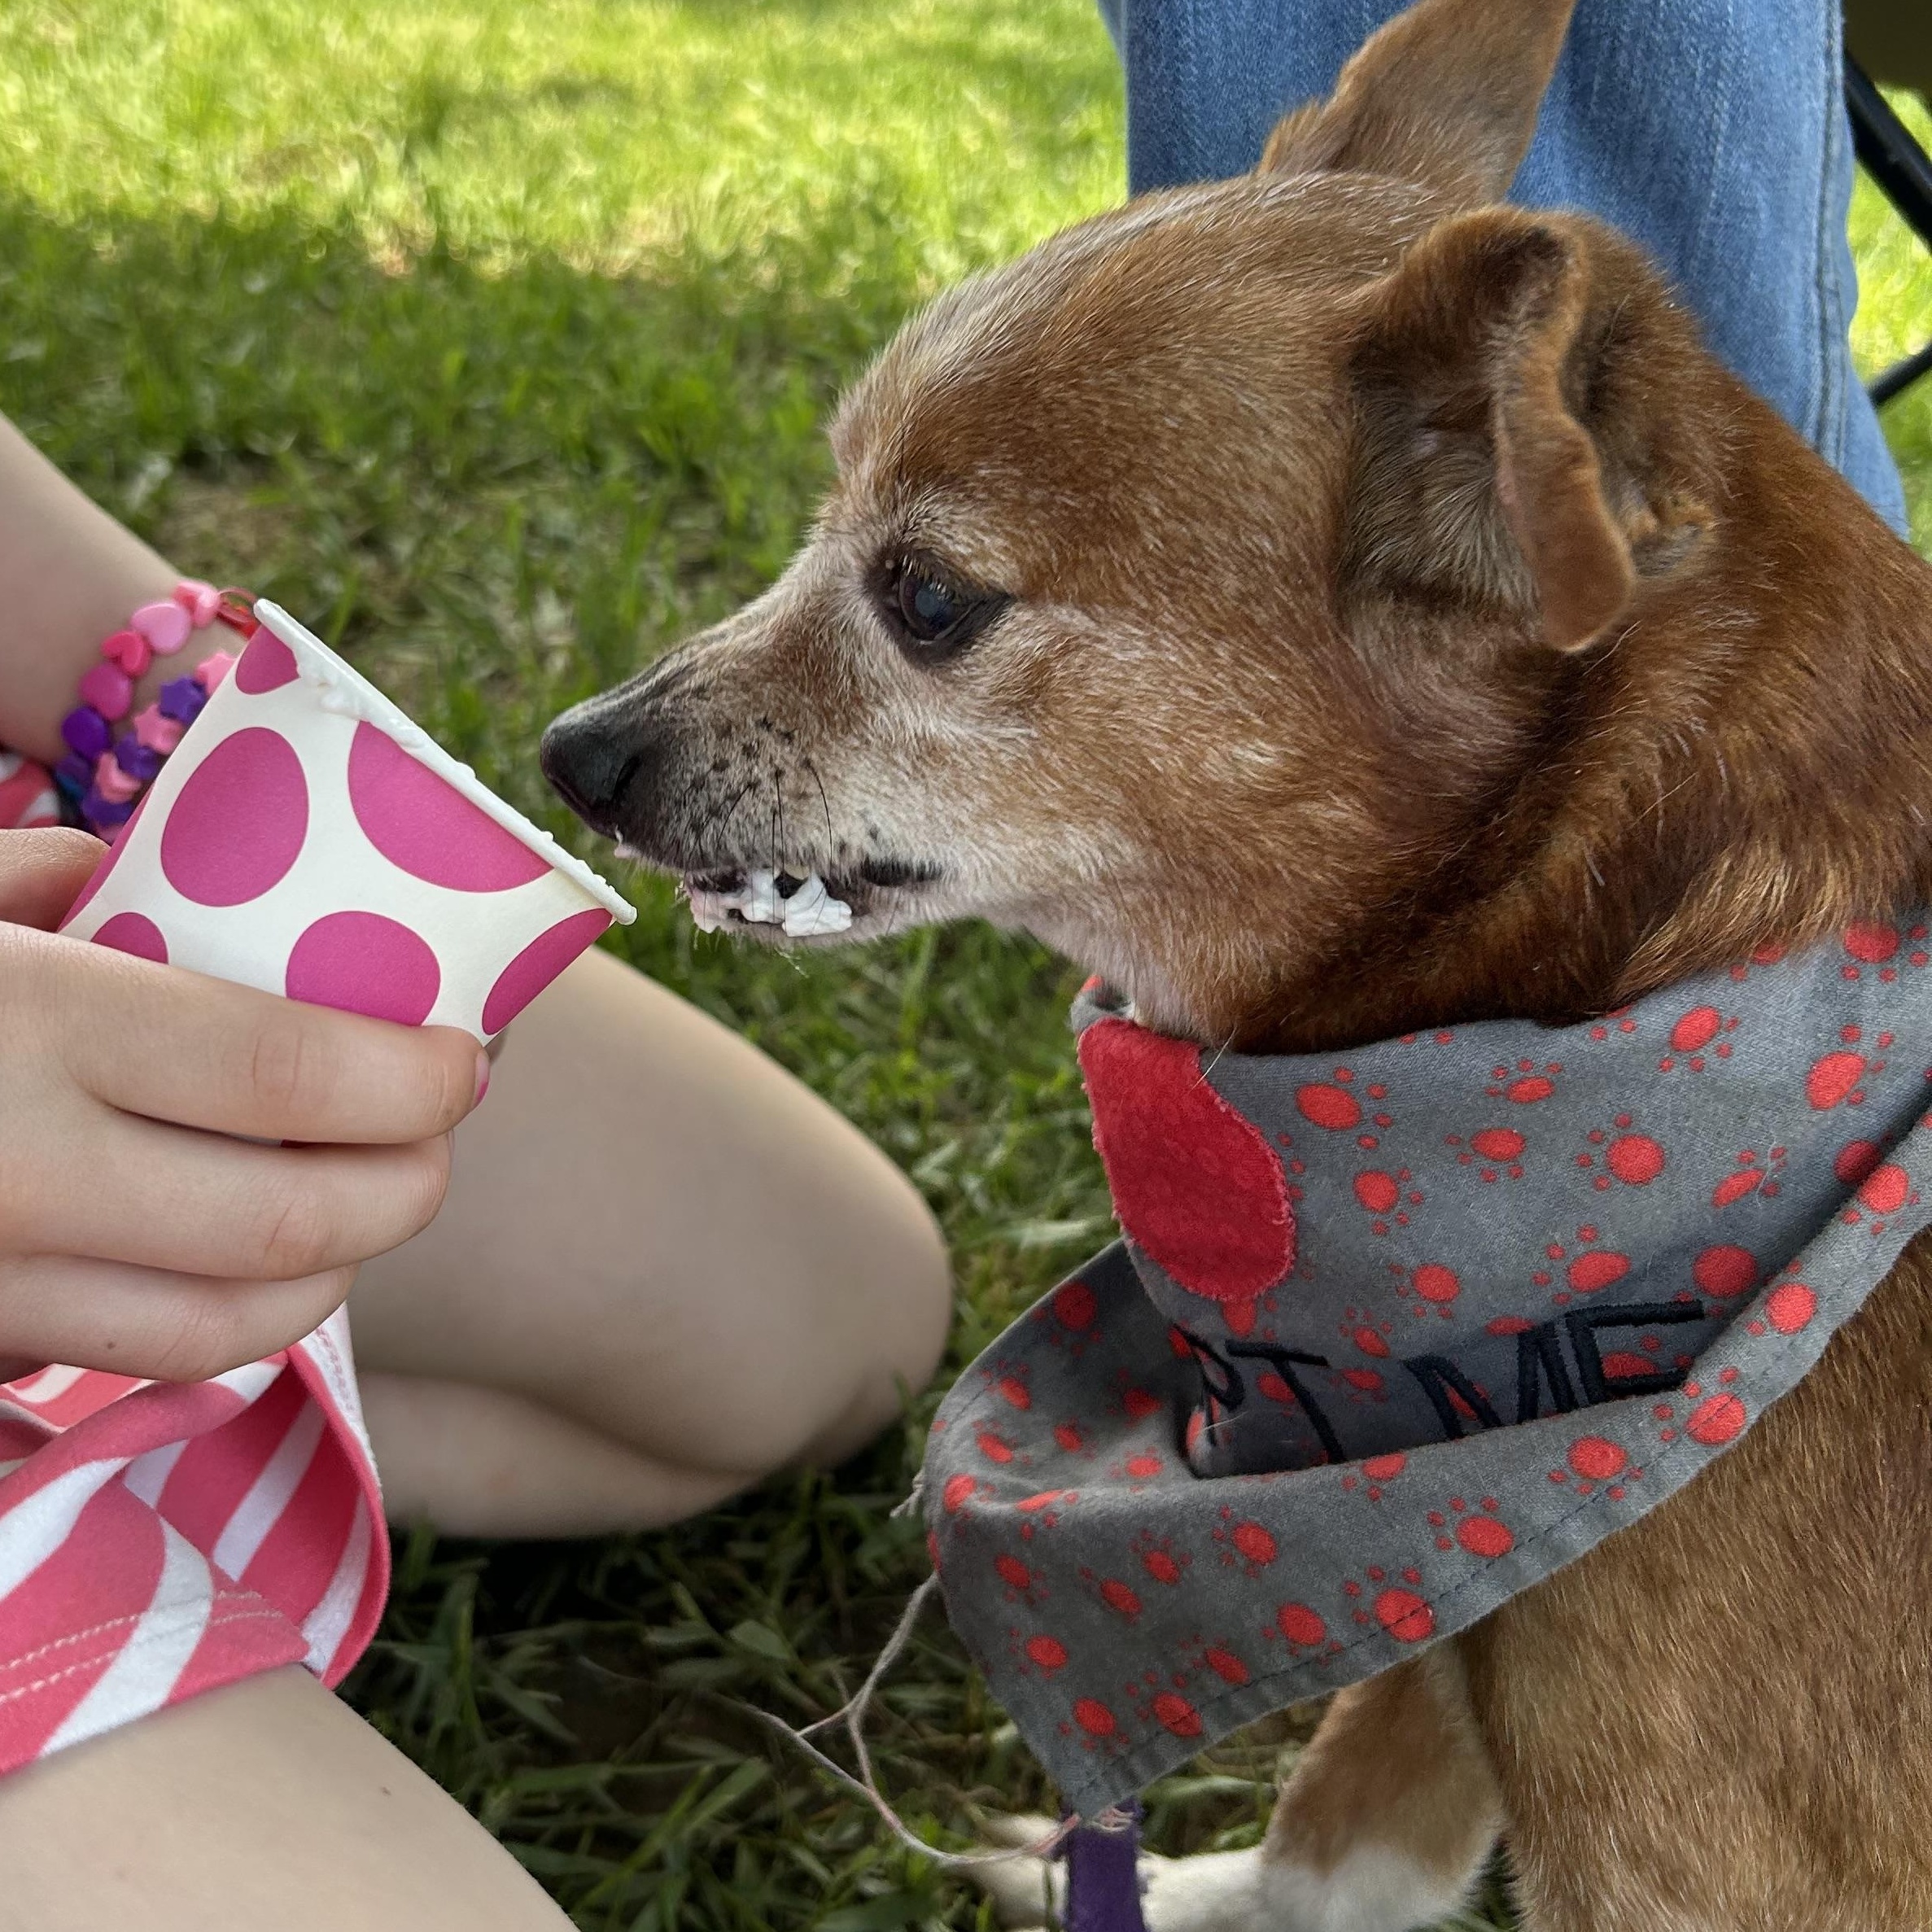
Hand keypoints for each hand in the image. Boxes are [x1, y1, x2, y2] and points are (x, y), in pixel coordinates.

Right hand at [0, 829, 484, 1382]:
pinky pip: (131, 1360)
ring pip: (227, 1327)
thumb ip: (35, 880)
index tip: (464, 1057)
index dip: (414, 1078)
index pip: (291, 1074)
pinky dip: (221, 1319)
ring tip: (366, 1204)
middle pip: (291, 1224)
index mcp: (35, 1023)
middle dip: (406, 1185)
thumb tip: (125, 875)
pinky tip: (244, 1260)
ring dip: (334, 1271)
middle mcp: (21, 1176)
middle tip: (439, 1136)